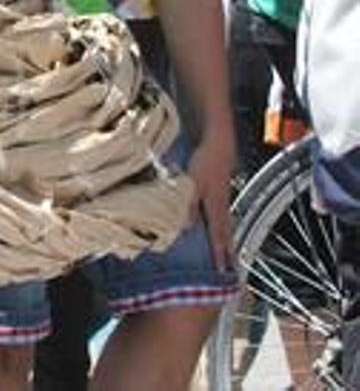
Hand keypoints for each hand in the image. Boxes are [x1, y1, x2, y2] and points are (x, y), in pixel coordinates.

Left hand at [188, 129, 236, 270]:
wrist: (220, 147)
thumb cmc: (205, 163)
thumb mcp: (192, 185)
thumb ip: (189, 206)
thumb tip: (186, 227)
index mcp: (215, 208)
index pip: (218, 236)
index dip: (219, 254)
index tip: (222, 271)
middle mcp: (222, 207)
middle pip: (226, 235)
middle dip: (228, 254)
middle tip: (232, 272)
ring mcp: (224, 201)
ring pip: (227, 227)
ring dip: (228, 242)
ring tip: (231, 256)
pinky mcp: (222, 194)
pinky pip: (225, 217)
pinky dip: (226, 228)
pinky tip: (223, 229)